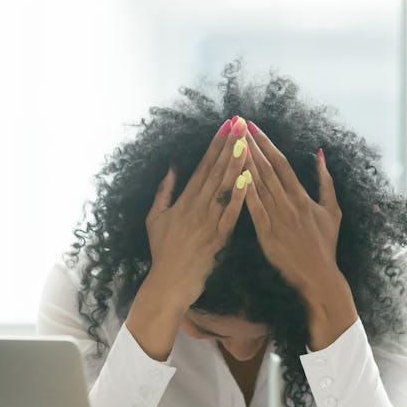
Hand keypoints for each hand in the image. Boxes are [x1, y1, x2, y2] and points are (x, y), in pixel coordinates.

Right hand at [126, 117, 250, 359]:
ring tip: (247, 141)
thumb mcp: (155, 218)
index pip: (202, 166)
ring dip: (237, 163)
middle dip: (229, 145)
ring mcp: (208, 221)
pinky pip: (232, 214)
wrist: (169, 283)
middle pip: (216, 171)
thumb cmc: (162, 252)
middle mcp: (197, 207)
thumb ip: (164, 192)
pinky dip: (241, 196)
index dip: (215, 144)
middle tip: (241, 123)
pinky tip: (250, 179)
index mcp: (183, 201)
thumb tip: (171, 168)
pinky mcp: (219, 238)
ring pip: (225, 188)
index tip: (226, 125)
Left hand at [244, 129, 355, 348]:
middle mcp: (289, 203)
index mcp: (302, 196)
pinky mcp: (267, 233)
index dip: (267, 143)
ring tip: (232, 143)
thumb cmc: (325, 244)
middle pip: (267, 169)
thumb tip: (320, 155)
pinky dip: (245, 193)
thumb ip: (326, 181)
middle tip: (238, 126)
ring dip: (245, 163)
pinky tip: (235, 177)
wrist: (319, 275)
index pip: (282, 163)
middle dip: (251, 145)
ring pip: (259, 185)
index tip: (254, 126)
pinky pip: (254, 209)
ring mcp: (277, 218)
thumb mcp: (332, 210)